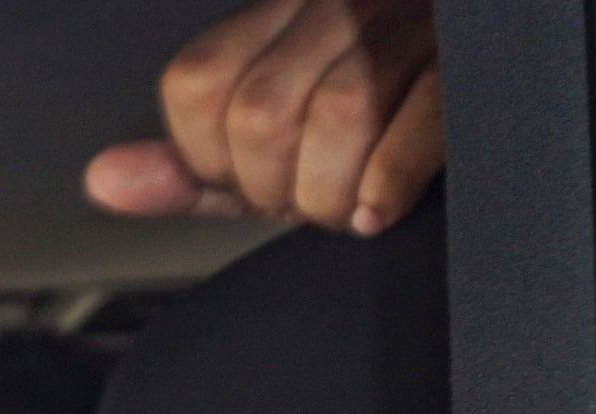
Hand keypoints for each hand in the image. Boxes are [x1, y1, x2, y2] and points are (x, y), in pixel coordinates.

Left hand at [87, 0, 441, 235]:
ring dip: (329, 193)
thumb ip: (193, 168)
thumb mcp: (274, 149)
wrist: (490, 100)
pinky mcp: (473, 59)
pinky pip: (419, 120)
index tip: (247, 181)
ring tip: (345, 208)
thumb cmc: (374, 127)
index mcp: (282, 12)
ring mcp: (412, 21)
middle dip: (273, 186)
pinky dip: (387, 182)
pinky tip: (378, 210)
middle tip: (305, 201)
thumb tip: (104, 179)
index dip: (208, 157)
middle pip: (261, 108)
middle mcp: (342, 3)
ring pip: (338, 111)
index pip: (197, 82)